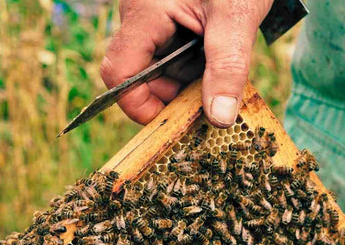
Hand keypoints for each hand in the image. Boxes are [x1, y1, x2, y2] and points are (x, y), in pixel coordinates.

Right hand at [100, 0, 273, 126]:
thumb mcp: (237, 18)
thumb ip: (228, 69)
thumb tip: (219, 120)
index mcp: (144, 13)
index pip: (119, 72)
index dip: (138, 105)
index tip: (172, 120)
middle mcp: (139, 20)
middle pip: (136, 78)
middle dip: (168, 96)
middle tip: (204, 99)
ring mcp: (151, 24)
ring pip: (154, 73)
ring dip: (182, 85)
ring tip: (214, 74)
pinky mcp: (165, 26)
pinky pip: (168, 60)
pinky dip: (189, 72)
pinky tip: (211, 63)